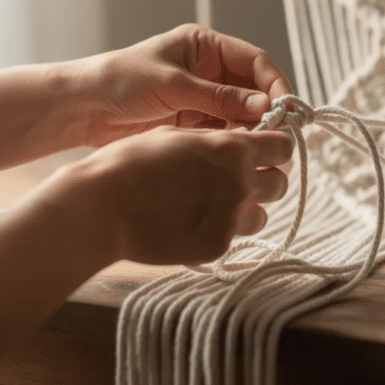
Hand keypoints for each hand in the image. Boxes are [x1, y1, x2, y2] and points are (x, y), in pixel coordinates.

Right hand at [23, 126, 293, 265]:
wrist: (100, 206)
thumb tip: (237, 145)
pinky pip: (233, 240)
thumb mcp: (176, 136)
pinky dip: (218, 233)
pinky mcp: (217, 247)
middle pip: (279, 183)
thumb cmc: (129, 163)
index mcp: (233, 148)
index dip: (274, 151)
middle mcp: (240, 182)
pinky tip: (190, 227)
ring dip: (246, 211)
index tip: (263, 154)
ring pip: (262, 216)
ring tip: (213, 208)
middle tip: (236, 183)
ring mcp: (231, 218)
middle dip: (263, 181)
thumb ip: (214, 142)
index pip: (284, 147)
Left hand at [75, 24, 292, 146]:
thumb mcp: (174, 85)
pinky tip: (234, 154)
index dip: (275, 84)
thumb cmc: (121, 82)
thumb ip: (220, 98)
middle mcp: (210, 70)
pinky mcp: (194, 124)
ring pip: (242, 114)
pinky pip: (224, 132)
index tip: (285, 110)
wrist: (82, 109)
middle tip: (275, 134)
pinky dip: (233, 142)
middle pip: (254, 89)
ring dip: (250, 130)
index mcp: (206, 47)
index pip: (256, 62)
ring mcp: (203, 99)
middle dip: (266, 110)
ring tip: (254, 147)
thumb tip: (265, 106)